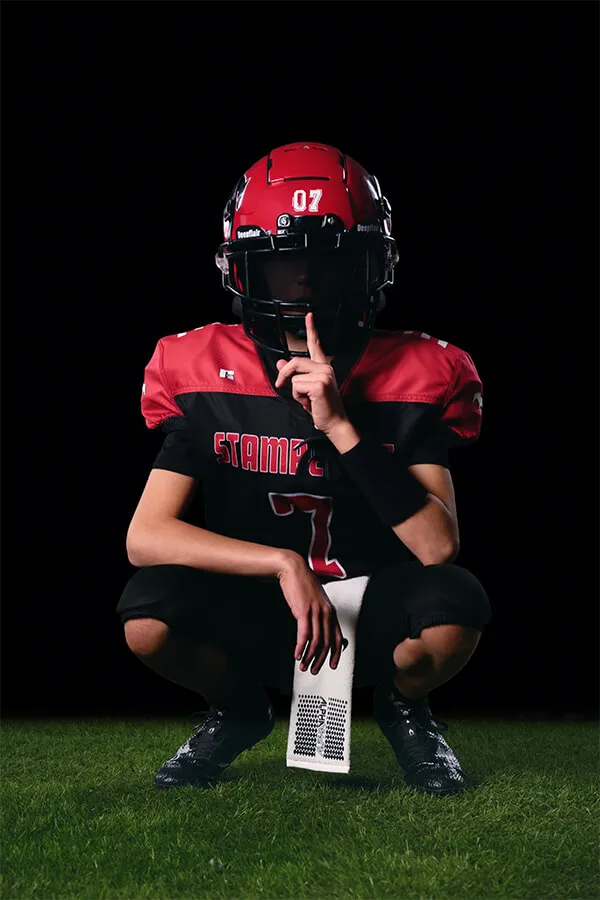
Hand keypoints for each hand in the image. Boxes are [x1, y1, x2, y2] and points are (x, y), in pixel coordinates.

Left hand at [274, 312, 349, 434]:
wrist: (334, 423)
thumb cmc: (321, 407)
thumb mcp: (304, 390)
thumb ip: (293, 375)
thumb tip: (280, 363)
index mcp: (323, 366)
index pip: (316, 345)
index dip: (311, 329)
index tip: (309, 315)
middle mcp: (325, 367)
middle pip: (294, 362)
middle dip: (285, 376)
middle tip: (283, 387)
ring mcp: (324, 374)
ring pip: (294, 377)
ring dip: (295, 392)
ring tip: (308, 399)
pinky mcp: (319, 384)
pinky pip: (296, 386)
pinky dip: (298, 398)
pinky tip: (310, 402)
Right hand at [277, 554, 345, 674]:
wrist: (293, 569)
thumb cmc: (303, 584)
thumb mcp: (316, 599)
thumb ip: (319, 613)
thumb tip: (317, 628)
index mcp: (331, 611)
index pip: (337, 637)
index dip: (335, 654)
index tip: (332, 665)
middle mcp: (326, 613)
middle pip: (327, 643)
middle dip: (320, 660)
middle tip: (314, 670)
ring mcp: (316, 612)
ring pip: (316, 641)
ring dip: (309, 657)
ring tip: (303, 666)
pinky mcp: (303, 611)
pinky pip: (304, 635)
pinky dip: (301, 647)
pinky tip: (297, 655)